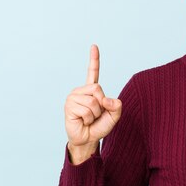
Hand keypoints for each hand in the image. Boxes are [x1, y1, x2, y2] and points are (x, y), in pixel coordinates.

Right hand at [64, 45, 122, 163]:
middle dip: (101, 105)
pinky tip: (83, 121)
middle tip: (96, 114)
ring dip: (95, 114)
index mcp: (91, 90)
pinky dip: (88, 118)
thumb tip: (107, 100)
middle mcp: (81, 91)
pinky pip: (86, 110)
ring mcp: (73, 97)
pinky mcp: (69, 106)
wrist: (88, 139)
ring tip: (89, 119)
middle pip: (98, 89)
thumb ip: (116, 107)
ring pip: (93, 101)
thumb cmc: (99, 126)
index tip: (94, 46)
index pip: (93, 72)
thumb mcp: (114, 116)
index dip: (94, 60)